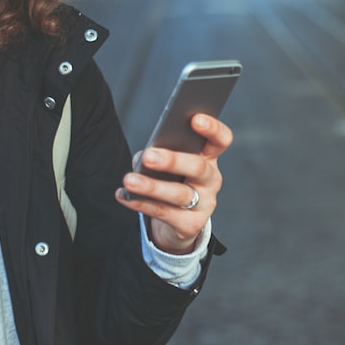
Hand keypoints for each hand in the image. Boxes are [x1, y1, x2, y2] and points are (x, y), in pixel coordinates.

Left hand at [115, 113, 231, 253]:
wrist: (178, 223)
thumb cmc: (173, 182)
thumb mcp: (171, 166)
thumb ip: (161, 154)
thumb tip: (144, 156)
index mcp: (209, 158)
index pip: (220, 140)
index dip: (213, 129)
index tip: (194, 119)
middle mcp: (211, 180)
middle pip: (197, 167)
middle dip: (172, 160)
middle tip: (148, 157)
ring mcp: (204, 204)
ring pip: (179, 193)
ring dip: (151, 187)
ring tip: (129, 180)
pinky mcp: (191, 225)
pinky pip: (164, 213)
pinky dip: (141, 204)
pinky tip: (124, 196)